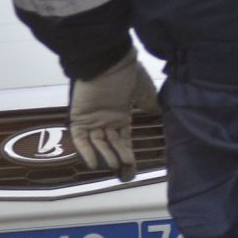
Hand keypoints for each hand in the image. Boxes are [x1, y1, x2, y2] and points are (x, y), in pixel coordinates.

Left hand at [68, 48, 158, 181]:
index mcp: (121, 113)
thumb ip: (149, 103)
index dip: (128, 153)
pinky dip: (87, 152)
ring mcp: (93, 120)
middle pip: (112, 145)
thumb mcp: (143, 89)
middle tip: (126, 176)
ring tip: (115, 169)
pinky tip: (95, 164)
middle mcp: (107, 120)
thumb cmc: (126, 74)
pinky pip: (81, 140)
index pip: (124, 139)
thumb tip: (158, 114)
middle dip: (119, 161)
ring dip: (106, 157)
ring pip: (99, 144)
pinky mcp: (79, 119)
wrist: (106, 62)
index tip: (134, 168)